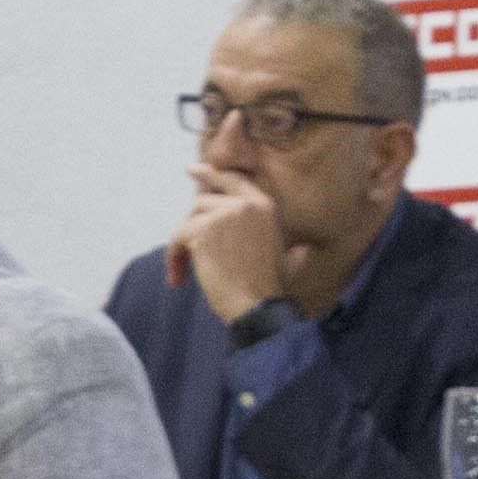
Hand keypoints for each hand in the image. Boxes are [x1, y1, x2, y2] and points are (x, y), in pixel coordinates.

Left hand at [176, 171, 288, 325]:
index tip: (193, 171)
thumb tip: (303, 251)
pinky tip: (178, 278)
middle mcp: (245, 204)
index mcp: (266, 207)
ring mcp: (224, 214)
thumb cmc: (271, 292)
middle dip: (192, 225)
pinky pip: (178, 237)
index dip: (211, 174)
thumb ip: (293, 253)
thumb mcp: (288, 264)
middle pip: (204, 201)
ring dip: (182, 245)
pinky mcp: (203, 229)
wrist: (257, 307)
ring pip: (189, 219)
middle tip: (183, 248)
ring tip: (183, 272)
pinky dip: (174, 257)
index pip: (234, 180)